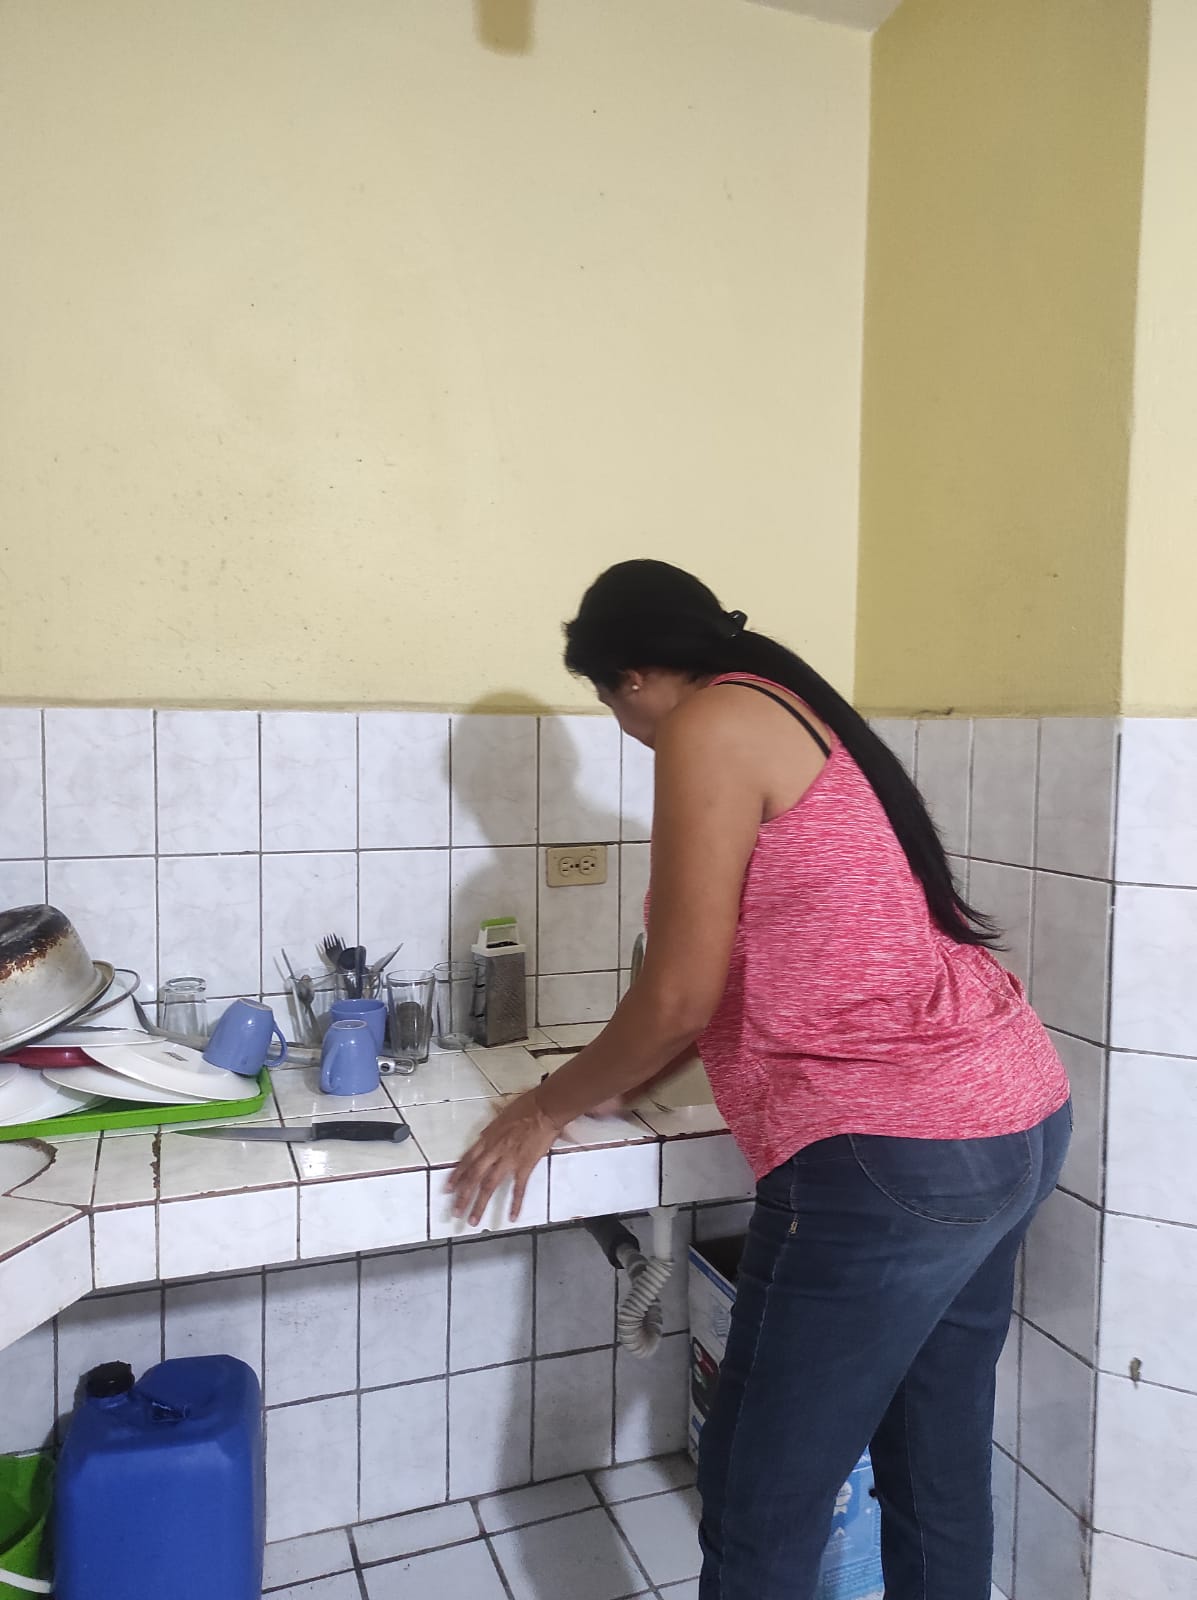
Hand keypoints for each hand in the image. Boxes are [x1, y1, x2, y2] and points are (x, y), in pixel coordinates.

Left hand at [447, 1089, 560, 1225]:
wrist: (544, 1108)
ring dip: (479, 1204)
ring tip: (472, 1221)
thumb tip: (485, 1135)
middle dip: (462, 1197)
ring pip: (489, 1186)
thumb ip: (492, 1130)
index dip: (456, 1176)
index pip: (467, 1161)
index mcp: (487, 1139)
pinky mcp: (524, 1166)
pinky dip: (515, 1203)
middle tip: (455, 1213)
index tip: (447, 1189)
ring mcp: (508, 1160)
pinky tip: (511, 1216)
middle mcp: (493, 1151)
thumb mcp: (501, 1115)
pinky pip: (518, 1188)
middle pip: (473, 1177)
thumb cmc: (526, 1106)